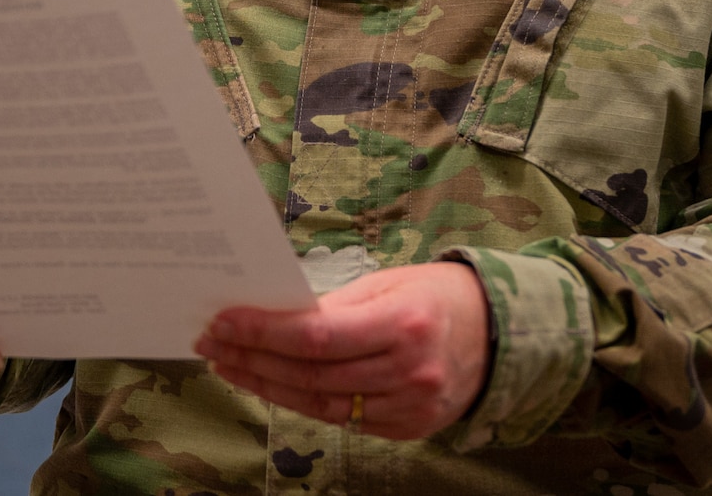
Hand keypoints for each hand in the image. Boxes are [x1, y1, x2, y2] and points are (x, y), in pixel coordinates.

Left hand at [194, 262, 490, 439]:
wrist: (498, 332)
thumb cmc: (436, 295)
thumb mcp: (388, 283)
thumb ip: (334, 306)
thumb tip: (273, 318)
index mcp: (405, 323)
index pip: (317, 336)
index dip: (264, 332)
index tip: (223, 322)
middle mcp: (410, 370)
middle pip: (313, 374)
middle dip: (254, 358)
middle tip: (213, 343)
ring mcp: (412, 406)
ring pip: (322, 404)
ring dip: (268, 385)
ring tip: (231, 365)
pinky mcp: (410, 428)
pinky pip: (344, 420)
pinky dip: (303, 402)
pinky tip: (272, 384)